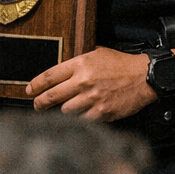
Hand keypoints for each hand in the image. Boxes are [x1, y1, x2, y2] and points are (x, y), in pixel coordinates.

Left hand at [28, 48, 154, 120]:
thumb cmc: (122, 65)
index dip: (36, 85)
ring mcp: (92, 98)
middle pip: (51, 96)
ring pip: (64, 111)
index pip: (49, 76)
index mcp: (81, 64)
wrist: (144, 77)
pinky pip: (81, 120)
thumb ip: (78, 62)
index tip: (30, 90)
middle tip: (37, 105)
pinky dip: (78, 119)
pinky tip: (78, 116)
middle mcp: (83, 81)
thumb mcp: (98, 54)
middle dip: (40, 103)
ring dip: (61, 111)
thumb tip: (60, 72)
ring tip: (61, 110)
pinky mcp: (101, 112)